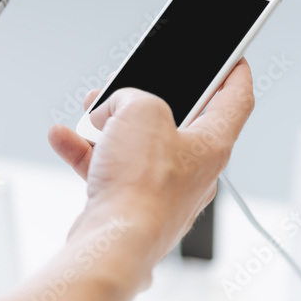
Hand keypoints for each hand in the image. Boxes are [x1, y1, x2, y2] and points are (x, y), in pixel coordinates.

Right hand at [48, 60, 254, 269]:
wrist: (114, 241)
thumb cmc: (141, 184)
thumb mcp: (140, 109)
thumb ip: (130, 97)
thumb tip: (111, 112)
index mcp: (212, 144)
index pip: (236, 100)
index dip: (235, 73)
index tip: (234, 58)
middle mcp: (193, 170)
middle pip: (175, 121)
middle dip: (142, 99)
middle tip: (124, 85)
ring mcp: (160, 192)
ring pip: (135, 145)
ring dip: (107, 126)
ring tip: (88, 114)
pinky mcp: (130, 206)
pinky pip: (108, 170)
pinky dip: (86, 153)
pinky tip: (64, 138)